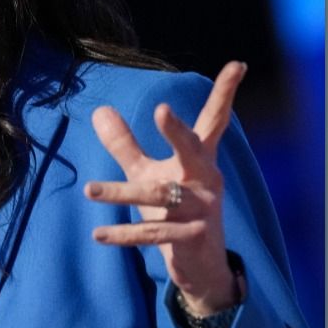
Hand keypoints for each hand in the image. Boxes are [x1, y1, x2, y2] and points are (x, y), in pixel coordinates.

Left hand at [85, 62, 243, 315]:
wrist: (200, 263)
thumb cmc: (173, 208)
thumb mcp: (148, 173)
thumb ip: (125, 145)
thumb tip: (99, 110)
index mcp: (199, 159)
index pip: (213, 121)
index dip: (226, 93)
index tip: (238, 64)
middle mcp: (205, 179)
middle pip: (193, 149)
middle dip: (177, 131)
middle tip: (160, 109)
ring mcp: (201, 208)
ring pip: (159, 194)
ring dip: (122, 192)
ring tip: (89, 190)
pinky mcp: (191, 236)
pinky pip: (154, 233)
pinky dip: (125, 234)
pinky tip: (98, 234)